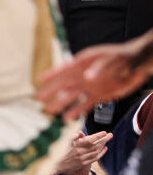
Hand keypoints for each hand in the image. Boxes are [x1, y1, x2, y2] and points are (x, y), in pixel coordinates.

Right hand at [36, 34, 152, 118]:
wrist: (137, 64)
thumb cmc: (123, 57)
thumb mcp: (111, 59)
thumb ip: (99, 68)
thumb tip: (87, 78)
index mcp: (83, 63)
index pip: (64, 69)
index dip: (52, 75)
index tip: (40, 80)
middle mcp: (83, 75)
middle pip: (64, 85)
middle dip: (51, 92)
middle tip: (37, 99)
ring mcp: (90, 86)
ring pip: (72, 97)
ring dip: (61, 103)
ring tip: (50, 111)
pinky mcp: (100, 96)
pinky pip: (85, 105)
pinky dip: (76, 111)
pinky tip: (67, 118)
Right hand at [54, 130, 111, 174]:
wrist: (57, 165)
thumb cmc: (60, 152)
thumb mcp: (64, 144)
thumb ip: (73, 138)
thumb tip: (79, 133)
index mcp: (75, 146)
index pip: (89, 140)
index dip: (98, 136)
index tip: (104, 132)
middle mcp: (80, 152)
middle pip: (95, 145)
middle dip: (104, 139)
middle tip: (110, 135)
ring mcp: (82, 158)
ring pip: (96, 151)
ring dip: (103, 145)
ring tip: (107, 139)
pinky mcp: (84, 163)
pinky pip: (95, 158)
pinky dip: (101, 153)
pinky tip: (105, 148)